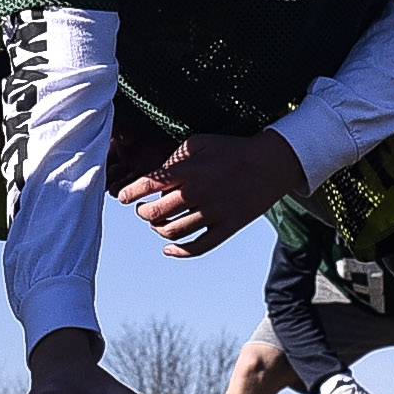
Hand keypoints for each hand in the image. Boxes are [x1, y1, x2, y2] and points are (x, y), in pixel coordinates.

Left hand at [117, 130, 307, 256]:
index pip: (148, 185)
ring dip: (158, 230)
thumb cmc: (232, 149)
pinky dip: (179, 251)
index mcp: (189, 170)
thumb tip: (156, 176)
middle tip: (141, 209)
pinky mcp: (228, 227)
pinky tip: (168, 249)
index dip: (130, 192)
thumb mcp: (200, 142)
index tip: (122, 197)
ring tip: (156, 223)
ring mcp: (214, 213)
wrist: (272, 163)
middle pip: (156, 213)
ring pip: (173, 232)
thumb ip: (174, 157)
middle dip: (142, 213)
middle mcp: (198, 193)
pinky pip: (198, 247)